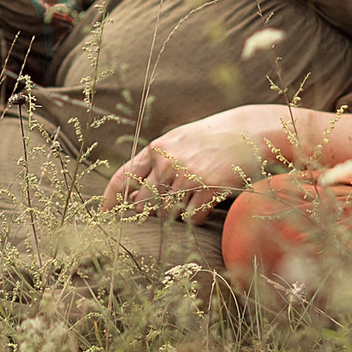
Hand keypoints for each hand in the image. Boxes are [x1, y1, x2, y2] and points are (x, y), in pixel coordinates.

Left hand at [102, 107, 286, 218]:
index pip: (123, 178)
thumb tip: (130, 200)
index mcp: (156, 149)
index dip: (110, 201)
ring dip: (175, 216)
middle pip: (143, 204)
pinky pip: (191, 218)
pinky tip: (205, 205)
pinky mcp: (209, 188)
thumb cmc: (209, 141)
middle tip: (161, 213)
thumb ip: (153, 166)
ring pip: (167, 214)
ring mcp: (188, 175)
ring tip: (191, 200)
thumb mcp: (177, 144)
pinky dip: (196, 218)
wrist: (248, 132)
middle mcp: (168, 162)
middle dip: (148, 214)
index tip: (103, 217)